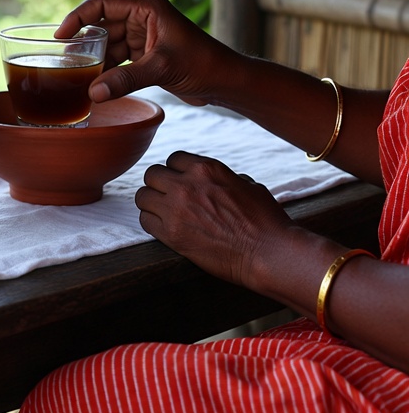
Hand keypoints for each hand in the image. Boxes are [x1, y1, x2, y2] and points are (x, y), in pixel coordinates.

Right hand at [55, 0, 235, 104]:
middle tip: (66, 61)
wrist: (226, 82)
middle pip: (102, 24)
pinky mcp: (145, 56)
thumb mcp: (161, 68)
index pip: (103, 2)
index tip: (61, 35)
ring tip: (76, 75)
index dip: (78, 16)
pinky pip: (118, 59)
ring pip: (108, 44)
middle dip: (84, 42)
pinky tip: (94, 83)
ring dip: (94, 59)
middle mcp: (142, 18)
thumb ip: (125, 79)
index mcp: (147, 7)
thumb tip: (93, 93)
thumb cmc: (203, 64)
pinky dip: (106, 70)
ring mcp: (143, 37)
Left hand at [134, 151, 292, 289]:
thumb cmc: (265, 220)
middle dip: (159, 185)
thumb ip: (221, 177)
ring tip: (162, 213)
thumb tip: (211, 180)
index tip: (181, 183)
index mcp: (205, 168)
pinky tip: (163, 228)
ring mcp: (176, 209)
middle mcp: (186, 184)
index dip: (176, 171)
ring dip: (151, 203)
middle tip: (168, 198)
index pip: (172, 159)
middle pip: (152, 174)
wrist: (269, 253)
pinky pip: (145, 221)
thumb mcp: (246, 184)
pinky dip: (152, 223)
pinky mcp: (172, 234)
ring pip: (143, 196)